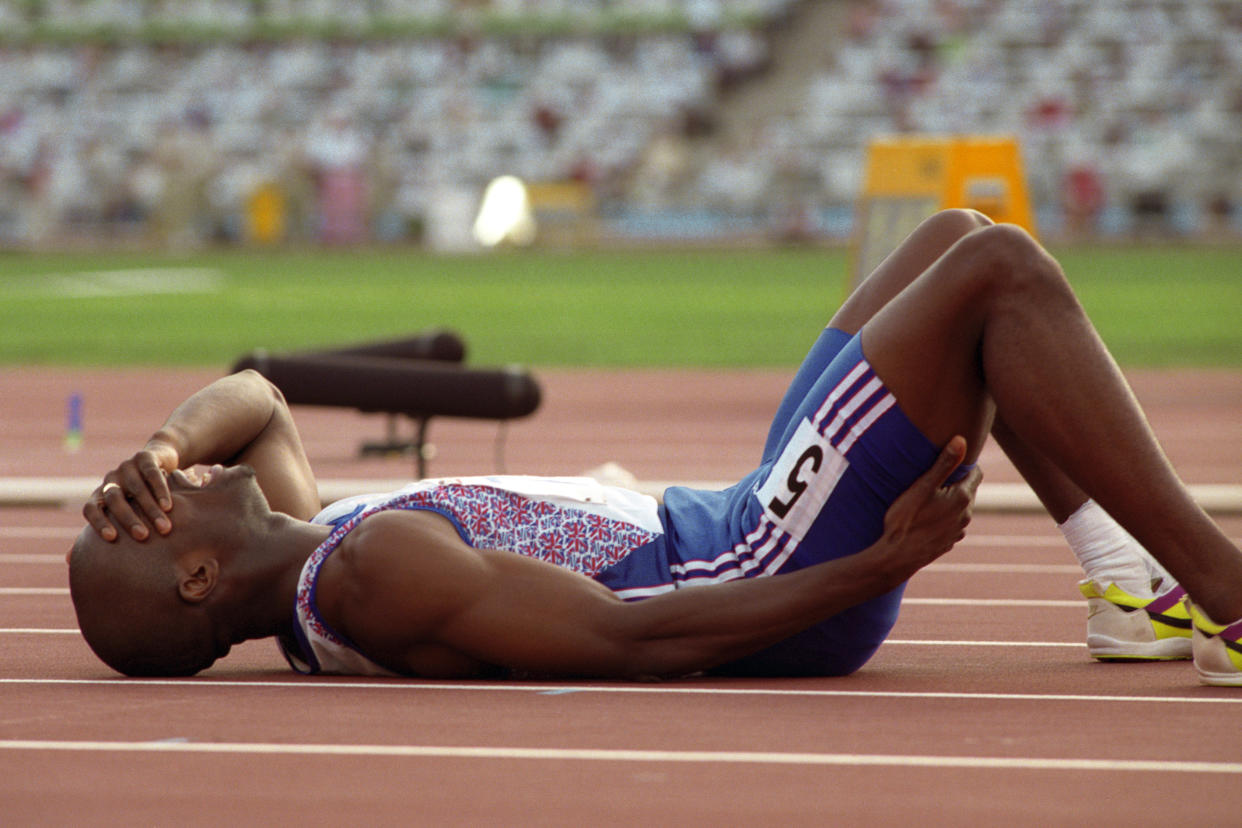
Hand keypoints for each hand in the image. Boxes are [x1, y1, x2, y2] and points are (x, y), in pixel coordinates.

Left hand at [82, 441, 179, 541]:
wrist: (159, 458)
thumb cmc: (138, 496)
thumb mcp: (120, 511)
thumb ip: (99, 530)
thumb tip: (67, 560)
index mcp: (100, 494)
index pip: (90, 508)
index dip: (97, 522)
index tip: (111, 538)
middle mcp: (110, 479)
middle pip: (114, 499)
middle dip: (129, 519)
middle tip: (143, 537)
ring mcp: (127, 466)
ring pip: (137, 488)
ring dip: (150, 509)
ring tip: (164, 528)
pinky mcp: (145, 457)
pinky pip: (152, 474)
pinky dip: (160, 491)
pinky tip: (169, 506)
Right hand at [875, 436, 981, 579]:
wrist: (895, 558)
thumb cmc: (905, 520)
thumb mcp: (922, 487)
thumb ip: (944, 463)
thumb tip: (962, 440)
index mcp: (963, 498)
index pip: (975, 472)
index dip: (963, 464)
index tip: (947, 460)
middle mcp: (966, 515)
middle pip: (968, 490)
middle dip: (955, 482)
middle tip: (933, 476)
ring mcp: (958, 531)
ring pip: (959, 508)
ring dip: (948, 500)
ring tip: (926, 497)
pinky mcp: (949, 542)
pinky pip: (950, 523)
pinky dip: (942, 517)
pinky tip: (924, 517)